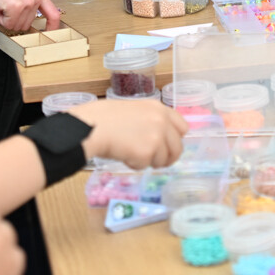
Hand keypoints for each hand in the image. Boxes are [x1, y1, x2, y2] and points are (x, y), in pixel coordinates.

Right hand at [0, 0, 61, 30]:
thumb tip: (29, 21)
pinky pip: (8, 25)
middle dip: (14, 20)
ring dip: (7, 19)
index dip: (52, 27)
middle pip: (28, 25)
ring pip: (18, 26)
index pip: (53, 14)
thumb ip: (28, 4)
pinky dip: (1, 19)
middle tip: (6, 5)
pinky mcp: (16, 7)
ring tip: (2, 4)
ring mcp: (27, 2)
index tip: (49, 34)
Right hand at [70, 98, 187, 169]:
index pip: (182, 127)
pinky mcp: (147, 153)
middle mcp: (162, 121)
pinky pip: (146, 166)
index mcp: (159, 108)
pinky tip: (123, 154)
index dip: (176, 139)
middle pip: (177, 148)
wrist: (92, 126)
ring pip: (162, 160)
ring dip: (148, 161)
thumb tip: (161, 137)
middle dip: (167, 158)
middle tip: (156, 162)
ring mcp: (156, 137)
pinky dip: (135, 164)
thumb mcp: (134, 110)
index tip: (169, 146)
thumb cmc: (105, 117)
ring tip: (130, 153)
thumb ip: (151, 120)